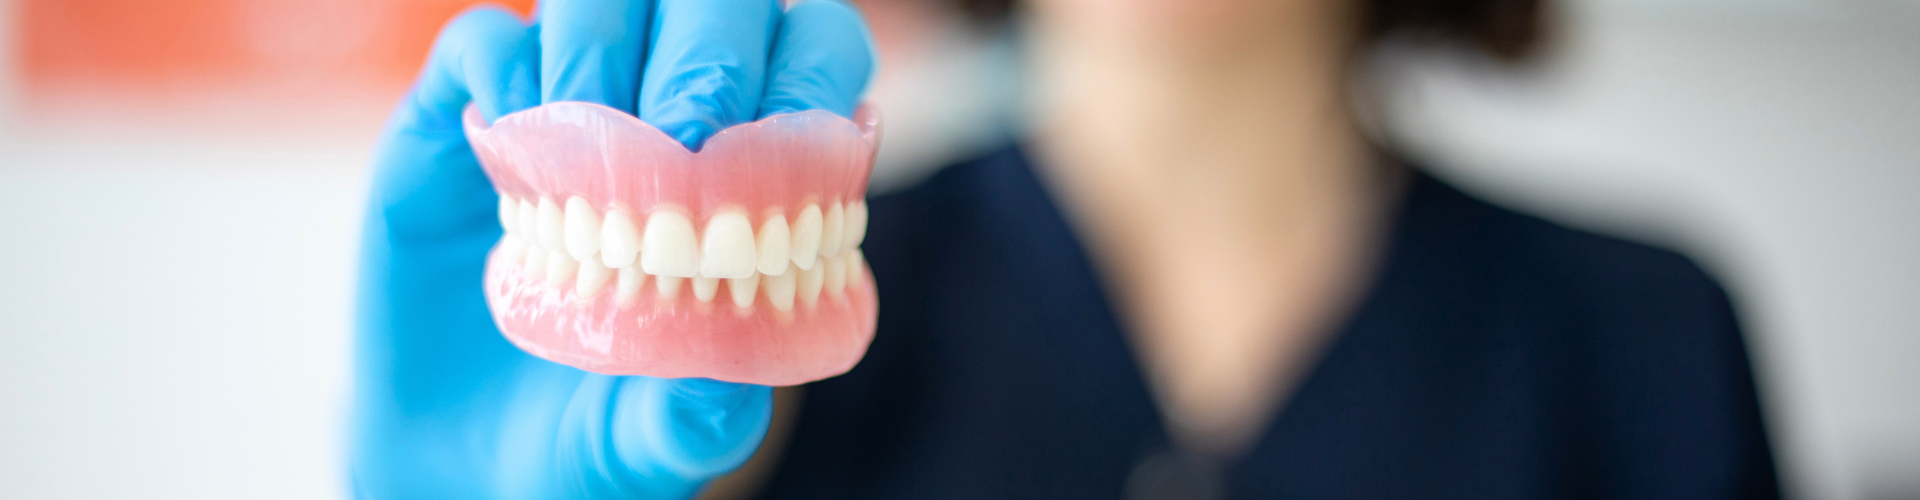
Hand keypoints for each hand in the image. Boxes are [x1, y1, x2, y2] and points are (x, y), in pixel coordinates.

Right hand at [353, 1, 872, 496]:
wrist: (454, 460)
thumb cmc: (584, 440)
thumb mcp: (645, 450)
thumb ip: (694, 425)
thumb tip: (728, 392)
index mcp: (752, 169)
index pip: (813, 54)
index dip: (810, 76)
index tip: (780, 151)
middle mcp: (663, 113)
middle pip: (715, 3)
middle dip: (711, 56)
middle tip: (685, 143)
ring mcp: (563, 109)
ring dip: (602, 54)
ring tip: (589, 165)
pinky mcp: (462, 119)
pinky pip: (483, 42)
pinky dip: (502, 73)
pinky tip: (505, 153)